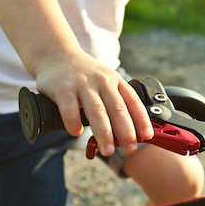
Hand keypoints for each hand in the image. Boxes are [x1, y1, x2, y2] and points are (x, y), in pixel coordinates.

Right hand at [34, 49, 153, 156]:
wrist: (56, 55)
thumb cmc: (84, 75)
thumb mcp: (105, 82)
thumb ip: (115, 102)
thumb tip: (130, 134)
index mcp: (115, 81)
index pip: (133, 101)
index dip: (142, 120)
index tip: (147, 136)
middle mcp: (102, 81)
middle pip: (117, 108)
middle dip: (126, 131)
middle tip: (130, 149)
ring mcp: (82, 84)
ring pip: (97, 111)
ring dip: (104, 133)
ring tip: (107, 150)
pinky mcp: (63, 88)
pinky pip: (70, 109)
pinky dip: (74, 123)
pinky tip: (77, 132)